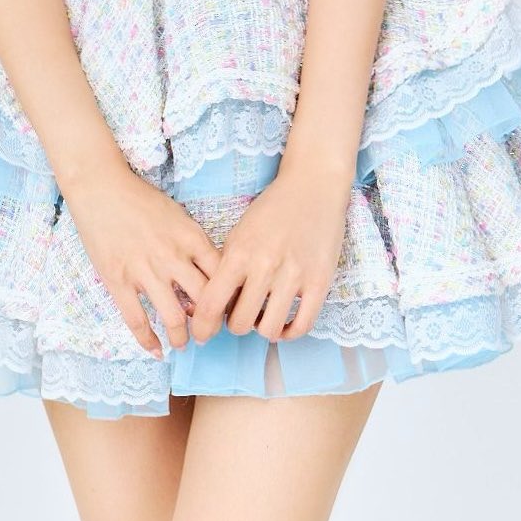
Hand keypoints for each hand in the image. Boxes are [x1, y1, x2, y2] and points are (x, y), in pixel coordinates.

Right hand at [63, 164, 222, 359]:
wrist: (101, 188)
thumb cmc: (141, 199)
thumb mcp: (178, 215)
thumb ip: (193, 245)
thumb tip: (204, 278)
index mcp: (191, 238)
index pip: (222, 277)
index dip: (228, 298)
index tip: (227, 309)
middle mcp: (172, 257)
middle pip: (204, 302)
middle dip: (210, 324)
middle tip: (208, 332)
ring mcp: (145, 271)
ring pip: (174, 318)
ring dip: (182, 338)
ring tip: (183, 343)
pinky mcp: (118, 281)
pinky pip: (137, 321)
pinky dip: (148, 341)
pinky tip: (156, 350)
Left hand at [188, 162, 351, 343]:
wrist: (312, 186)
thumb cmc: (272, 209)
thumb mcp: (239, 232)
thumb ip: (226, 267)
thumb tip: (214, 306)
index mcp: (239, 253)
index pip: (211, 304)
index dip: (201, 326)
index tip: (201, 334)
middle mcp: (265, 266)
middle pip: (239, 323)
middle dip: (235, 324)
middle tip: (240, 314)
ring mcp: (294, 276)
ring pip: (269, 330)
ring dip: (262, 328)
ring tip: (264, 316)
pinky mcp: (320, 282)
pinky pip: (302, 325)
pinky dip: (290, 332)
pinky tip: (285, 323)